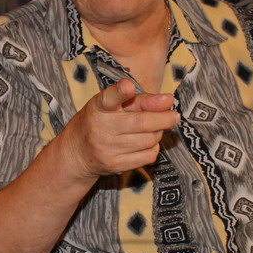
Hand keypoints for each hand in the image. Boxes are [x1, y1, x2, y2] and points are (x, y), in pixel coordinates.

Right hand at [61, 78, 180, 180]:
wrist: (77, 152)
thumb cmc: (101, 121)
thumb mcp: (114, 105)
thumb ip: (141, 100)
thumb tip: (168, 101)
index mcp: (99, 107)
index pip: (109, 98)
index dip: (120, 92)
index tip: (128, 87)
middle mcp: (101, 127)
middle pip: (142, 122)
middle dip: (164, 119)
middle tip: (174, 116)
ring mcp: (107, 148)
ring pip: (149, 140)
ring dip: (158, 133)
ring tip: (156, 129)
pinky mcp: (115, 165)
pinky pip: (147, 156)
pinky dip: (154, 148)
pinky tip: (148, 143)